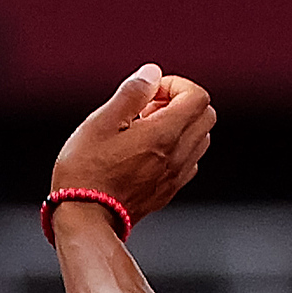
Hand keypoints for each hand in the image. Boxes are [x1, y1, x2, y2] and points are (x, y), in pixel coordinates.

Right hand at [49, 64, 215, 226]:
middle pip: (206, 116)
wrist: (85, 218)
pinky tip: (147, 151)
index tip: (149, 94)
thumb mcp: (101, 122)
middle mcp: (177, 157)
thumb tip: (153, 74)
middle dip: (181, 103)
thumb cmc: (86, 170)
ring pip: (200, 139)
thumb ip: (132, 94)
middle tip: (148, 109)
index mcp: (164, 135)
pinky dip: (177, 148)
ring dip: (180, 126)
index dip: (175, 85)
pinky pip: (189, 162)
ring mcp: (175, 177)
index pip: (198, 97)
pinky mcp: (168, 192)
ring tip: (145, 130)